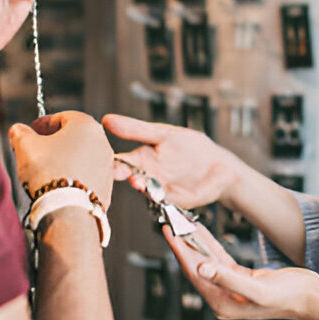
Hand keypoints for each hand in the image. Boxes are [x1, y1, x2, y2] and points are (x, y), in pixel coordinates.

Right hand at [9, 111, 113, 204]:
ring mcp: (107, 166)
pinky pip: (86, 176)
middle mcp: (102, 142)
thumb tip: (18, 130)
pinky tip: (58, 184)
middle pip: (74, 137)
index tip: (31, 131)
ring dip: (64, 160)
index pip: (62, 117)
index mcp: (86, 125)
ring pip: (81, 157)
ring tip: (45, 170)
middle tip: (36, 150)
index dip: (43, 123)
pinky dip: (73, 177)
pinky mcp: (106, 187)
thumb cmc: (50, 173)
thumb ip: (21, 133)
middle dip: (54, 142)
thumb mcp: (26, 145)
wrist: (68, 209)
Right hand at [102, 114, 244, 209]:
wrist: (219, 166)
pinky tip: (156, 191)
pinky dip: (159, 197)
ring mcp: (160, 190)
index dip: (108, 160)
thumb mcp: (163, 134)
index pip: (119, 161)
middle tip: (115, 172)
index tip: (100, 157)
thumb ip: (136, 129)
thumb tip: (106, 118)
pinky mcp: (175, 200)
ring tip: (136, 180)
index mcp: (141, 159)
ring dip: (140, 186)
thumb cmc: (190, 147)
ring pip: (145, 190)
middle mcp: (147, 177)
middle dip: (121, 177)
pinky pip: (164, 200)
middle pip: (128, 177)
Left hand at [163, 222, 318, 319]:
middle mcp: (223, 298)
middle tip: (171, 222)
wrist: (310, 297)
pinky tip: (202, 232)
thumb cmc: (288, 296)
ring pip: (206, 261)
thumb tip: (201, 268)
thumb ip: (227, 278)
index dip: (181, 251)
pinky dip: (210, 245)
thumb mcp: (257, 288)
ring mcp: (231, 289)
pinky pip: (219, 259)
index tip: (169, 232)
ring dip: (196, 243)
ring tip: (182, 223)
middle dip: (184, 245)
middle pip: (197, 267)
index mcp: (222, 304)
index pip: (194, 273)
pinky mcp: (240, 279)